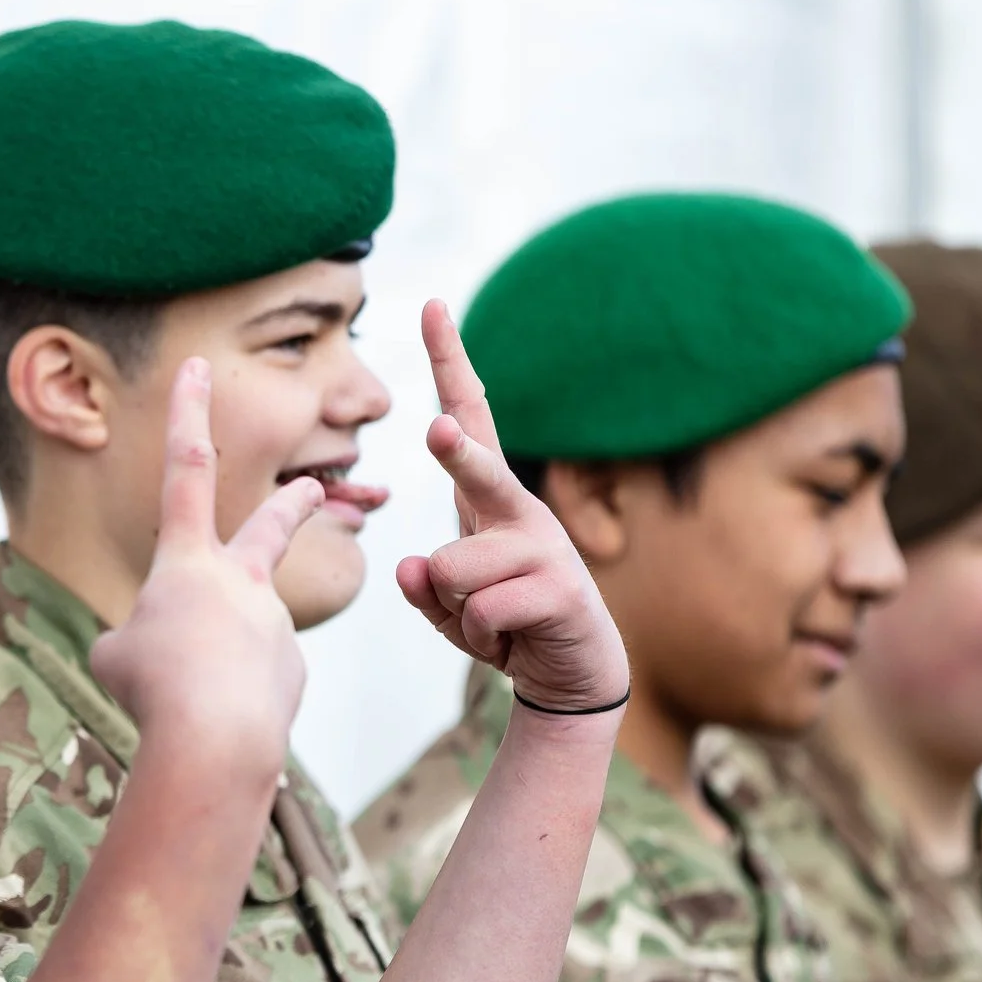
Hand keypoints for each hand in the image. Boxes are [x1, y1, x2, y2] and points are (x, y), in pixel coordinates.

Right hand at [91, 358, 320, 767]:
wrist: (216, 739)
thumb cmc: (153, 689)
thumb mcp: (116, 657)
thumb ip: (138, 639)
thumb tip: (165, 648)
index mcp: (188, 563)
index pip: (185, 470)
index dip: (187, 415)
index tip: (197, 367)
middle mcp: (240, 581)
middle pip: (270, 525)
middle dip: (293, 502)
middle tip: (316, 489)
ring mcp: (273, 623)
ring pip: (230, 640)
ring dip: (207, 666)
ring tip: (187, 700)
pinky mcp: (291, 668)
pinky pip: (248, 684)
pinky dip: (227, 700)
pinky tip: (218, 721)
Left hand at [395, 301, 628, 711]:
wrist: (569, 675)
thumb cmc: (503, 622)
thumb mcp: (448, 605)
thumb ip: (423, 586)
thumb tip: (411, 566)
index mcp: (488, 500)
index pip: (467, 417)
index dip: (449, 363)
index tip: (431, 306)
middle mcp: (519, 512)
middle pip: (479, 470)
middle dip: (456, 452)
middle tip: (436, 429)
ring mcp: (544, 548)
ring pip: (452, 570)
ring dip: (457, 610)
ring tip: (492, 620)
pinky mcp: (560, 591)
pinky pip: (479, 612)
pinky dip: (480, 638)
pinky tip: (512, 639)